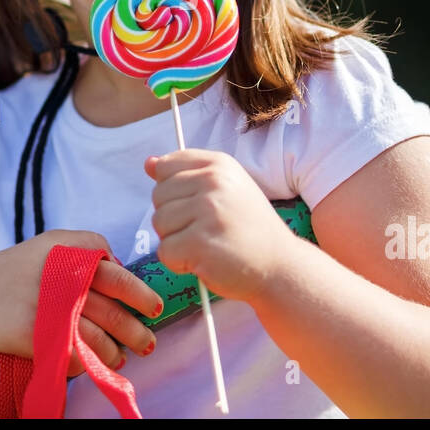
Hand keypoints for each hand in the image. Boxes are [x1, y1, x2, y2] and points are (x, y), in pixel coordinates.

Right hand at [0, 230, 162, 375]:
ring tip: (120, 358)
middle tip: (148, 343)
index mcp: (72, 251)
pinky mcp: (35, 335)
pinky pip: (74, 355)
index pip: (118, 277)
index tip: (154, 309)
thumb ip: (91, 251)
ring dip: (115, 353)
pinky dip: (86, 363)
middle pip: (113, 311)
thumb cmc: (24, 269)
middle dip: (136, 331)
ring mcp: (48, 307)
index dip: (141, 295)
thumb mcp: (56, 244)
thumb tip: (128, 274)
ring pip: (98, 339)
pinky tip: (90, 363)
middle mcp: (62, 277)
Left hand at [145, 149, 298, 303]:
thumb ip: (187, 174)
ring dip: (176, 241)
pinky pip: (165, 251)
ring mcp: (207, 211)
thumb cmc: (249, 228)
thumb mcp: (226, 189)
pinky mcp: (200, 242)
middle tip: (204, 230)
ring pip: (159, 223)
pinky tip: (204, 261)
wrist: (279, 266)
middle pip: (159, 195)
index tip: (193, 205)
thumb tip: (149, 163)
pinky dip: (178, 263)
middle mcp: (213, 182)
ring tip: (206, 245)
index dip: (172, 190)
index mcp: (219, 164)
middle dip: (173, 218)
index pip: (167, 166)